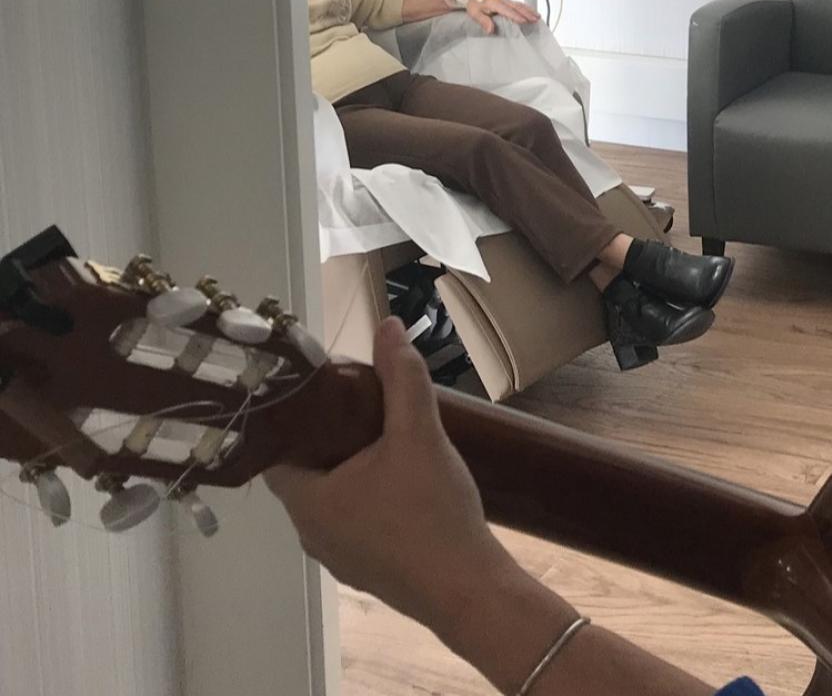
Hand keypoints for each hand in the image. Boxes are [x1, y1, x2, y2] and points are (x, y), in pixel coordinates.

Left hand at [265, 318, 518, 628]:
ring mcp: (340, 558)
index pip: (276, 451)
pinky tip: (407, 486)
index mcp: (306, 501)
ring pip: (334, 501)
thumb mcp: (419, 435)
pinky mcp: (369, 572)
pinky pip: (358, 525)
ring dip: (354, 472)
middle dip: (332, 441)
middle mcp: (311, 534)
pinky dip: (372, 501)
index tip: (327, 394)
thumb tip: (387, 326)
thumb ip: (402, 379)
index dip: (297, 419)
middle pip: (306, 474)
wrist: (470, 590)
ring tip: (387, 441)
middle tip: (364, 407)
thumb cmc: (432, 513)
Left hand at [466, 0, 540, 33]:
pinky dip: (526, 7)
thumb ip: (483, 21)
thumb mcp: (474, 13)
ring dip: (529, 10)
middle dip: (527, 13)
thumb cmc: (473, 5)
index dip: (516, 16)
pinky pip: (518, 3)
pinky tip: (531, 11)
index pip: (508, 10)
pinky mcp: (506, 0)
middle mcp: (501, 0)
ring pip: (519, 4)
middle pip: (517, 6)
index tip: (524, 21)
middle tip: (536, 19)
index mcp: (494, 3)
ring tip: (537, 16)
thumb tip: (490, 29)